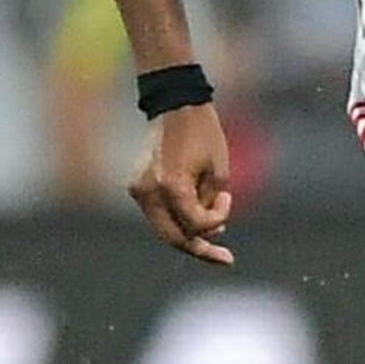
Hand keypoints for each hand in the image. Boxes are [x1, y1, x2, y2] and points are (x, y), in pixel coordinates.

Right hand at [127, 104, 236, 266]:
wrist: (175, 105)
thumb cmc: (202, 134)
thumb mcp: (218, 171)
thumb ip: (211, 206)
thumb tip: (206, 232)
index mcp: (171, 186)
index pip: (195, 225)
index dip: (217, 219)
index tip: (228, 198)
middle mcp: (149, 192)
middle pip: (174, 238)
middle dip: (200, 249)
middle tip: (224, 258)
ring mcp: (138, 190)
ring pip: (165, 229)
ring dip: (189, 233)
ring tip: (216, 229)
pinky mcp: (136, 186)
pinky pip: (158, 214)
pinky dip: (177, 218)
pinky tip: (196, 215)